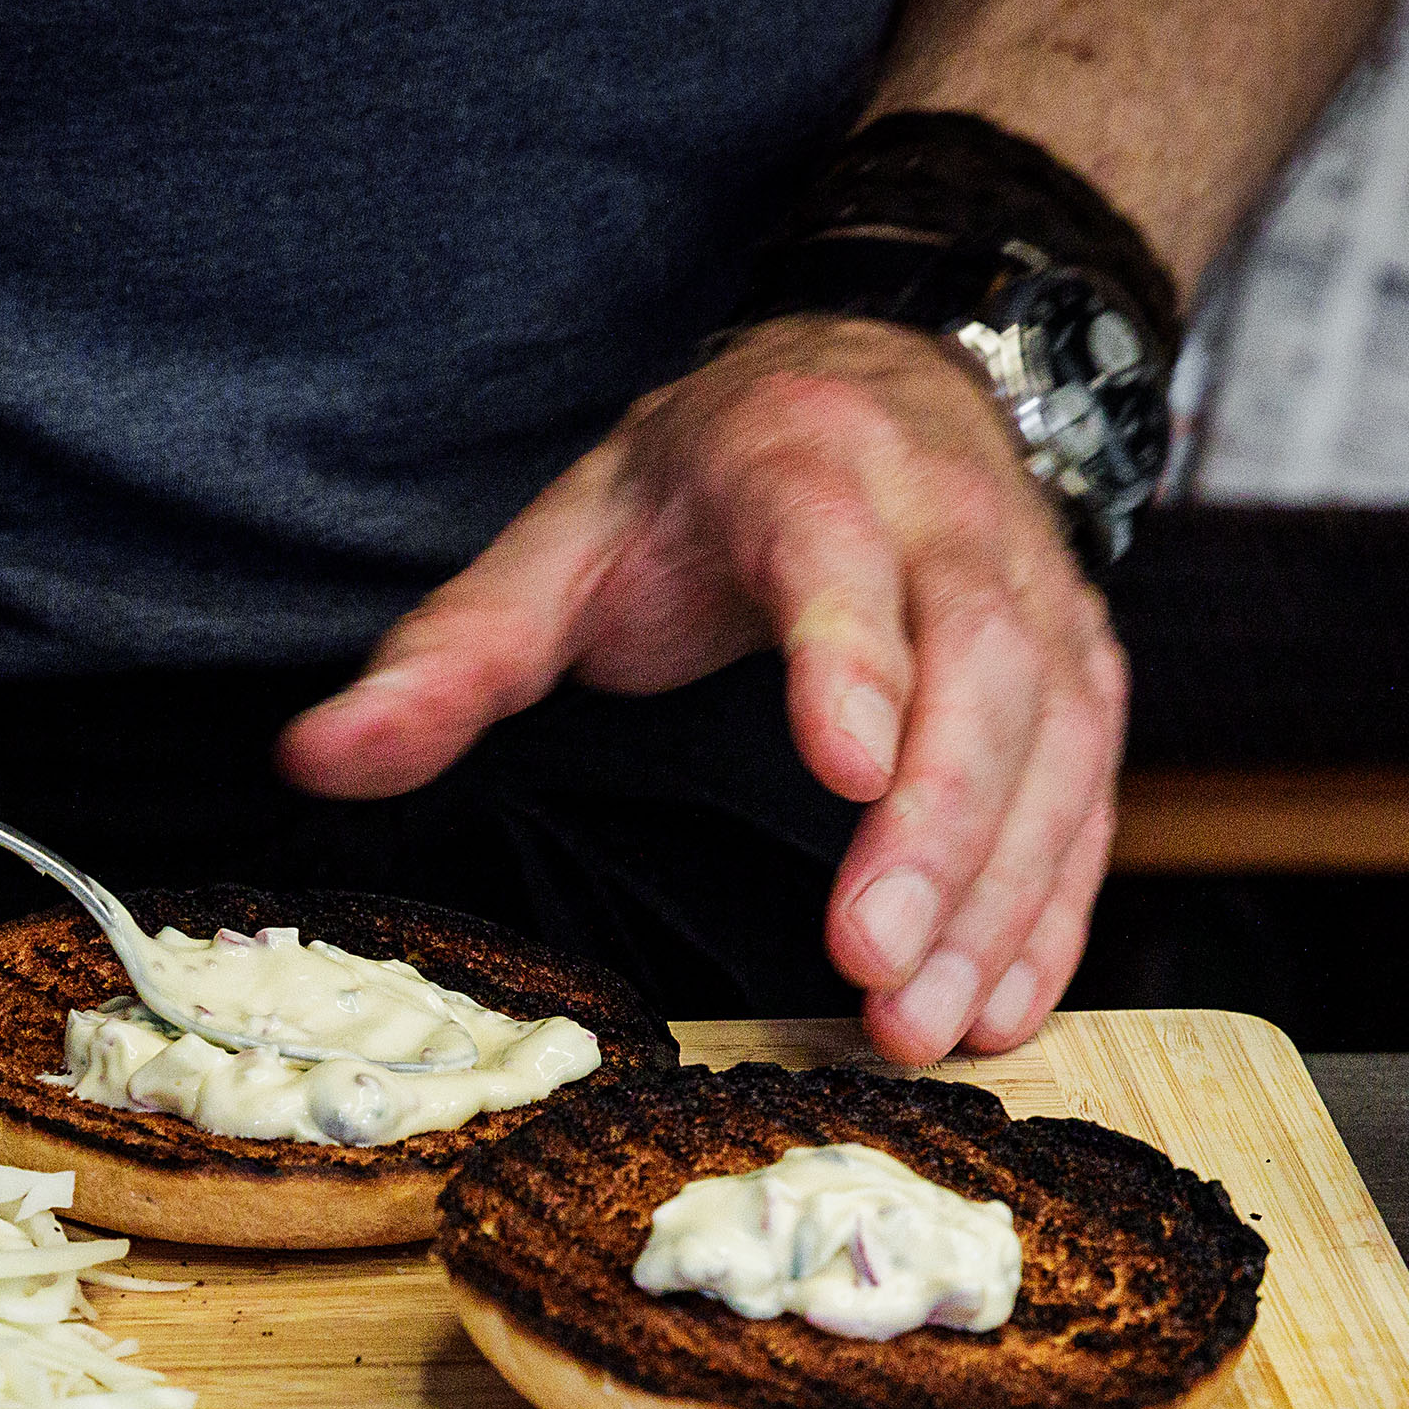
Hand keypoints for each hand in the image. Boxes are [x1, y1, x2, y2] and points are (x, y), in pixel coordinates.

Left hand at [276, 316, 1127, 1061]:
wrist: (880, 382)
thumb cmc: (705, 488)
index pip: (837, 560)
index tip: (846, 765)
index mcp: (804, 468)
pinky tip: (1003, 1010)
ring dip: (998, 898)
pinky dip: (1055, 910)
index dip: (852, 658)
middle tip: (871, 966)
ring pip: (1049, 747)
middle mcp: (947, 522)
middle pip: (976, 670)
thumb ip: (452, 654)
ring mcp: (1038, 598)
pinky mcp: (1084, 675)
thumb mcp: (565, 537)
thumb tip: (317, 758)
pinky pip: (1090, 798)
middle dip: (934, 830)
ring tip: (929, 1026)